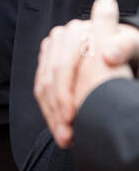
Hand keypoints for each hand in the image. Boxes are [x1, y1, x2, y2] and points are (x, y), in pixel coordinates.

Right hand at [34, 0, 138, 147]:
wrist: (120, 50)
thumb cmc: (127, 50)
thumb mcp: (132, 46)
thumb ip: (123, 47)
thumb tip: (109, 55)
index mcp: (77, 31)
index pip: (63, 66)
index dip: (66, 93)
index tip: (73, 117)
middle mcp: (60, 37)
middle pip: (51, 79)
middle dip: (57, 110)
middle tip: (68, 135)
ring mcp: (52, 50)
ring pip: (44, 86)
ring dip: (52, 115)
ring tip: (65, 138)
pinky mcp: (47, 62)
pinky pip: (41, 90)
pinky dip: (49, 112)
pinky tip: (60, 129)